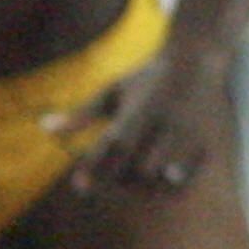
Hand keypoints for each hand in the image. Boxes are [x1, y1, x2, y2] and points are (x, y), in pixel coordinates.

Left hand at [48, 44, 229, 197]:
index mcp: (141, 108)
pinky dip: (166, 188)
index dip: (96, 166)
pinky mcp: (205, 144)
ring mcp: (188, 135)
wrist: (198, 60)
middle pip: (138, 168)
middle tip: (103, 178)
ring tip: (126, 180)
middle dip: (116, 179)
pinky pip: (185, 180)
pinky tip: (154, 183)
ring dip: (139, 186)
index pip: (115, 144)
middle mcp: (166, 123)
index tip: (78, 187)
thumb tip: (44, 128)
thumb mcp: (113, 91)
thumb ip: (82, 114)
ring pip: (161, 177)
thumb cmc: (146, 78)